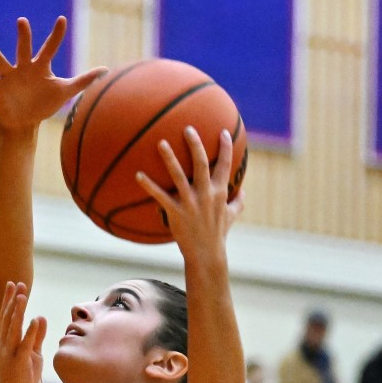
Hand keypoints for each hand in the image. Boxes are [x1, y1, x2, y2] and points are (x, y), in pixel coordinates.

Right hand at [0, 17, 105, 130]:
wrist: (24, 120)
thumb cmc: (44, 102)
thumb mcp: (64, 92)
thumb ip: (83, 80)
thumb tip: (106, 70)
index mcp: (40, 67)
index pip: (50, 48)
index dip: (56, 35)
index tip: (62, 20)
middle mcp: (23, 68)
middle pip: (24, 49)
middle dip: (24, 36)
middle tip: (23, 22)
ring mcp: (8, 77)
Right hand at [0, 282, 46, 382]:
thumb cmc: (23, 378)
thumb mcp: (33, 353)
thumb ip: (36, 336)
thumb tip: (40, 318)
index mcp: (5, 343)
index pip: (7, 318)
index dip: (10, 301)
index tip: (14, 285)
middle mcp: (4, 346)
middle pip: (8, 319)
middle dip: (12, 301)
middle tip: (17, 283)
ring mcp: (10, 354)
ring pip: (13, 328)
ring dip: (18, 311)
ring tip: (22, 296)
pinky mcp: (19, 363)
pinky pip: (25, 345)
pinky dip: (30, 332)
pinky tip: (34, 320)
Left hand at [136, 127, 241, 261]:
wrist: (206, 254)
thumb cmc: (218, 234)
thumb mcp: (231, 217)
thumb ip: (238, 203)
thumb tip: (244, 192)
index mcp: (220, 192)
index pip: (225, 165)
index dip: (225, 147)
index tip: (222, 131)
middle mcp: (206, 194)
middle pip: (201, 163)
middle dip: (195, 144)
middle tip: (187, 128)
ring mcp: (190, 202)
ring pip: (178, 175)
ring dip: (169, 158)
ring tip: (160, 142)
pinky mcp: (175, 212)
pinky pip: (160, 195)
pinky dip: (149, 185)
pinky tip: (138, 174)